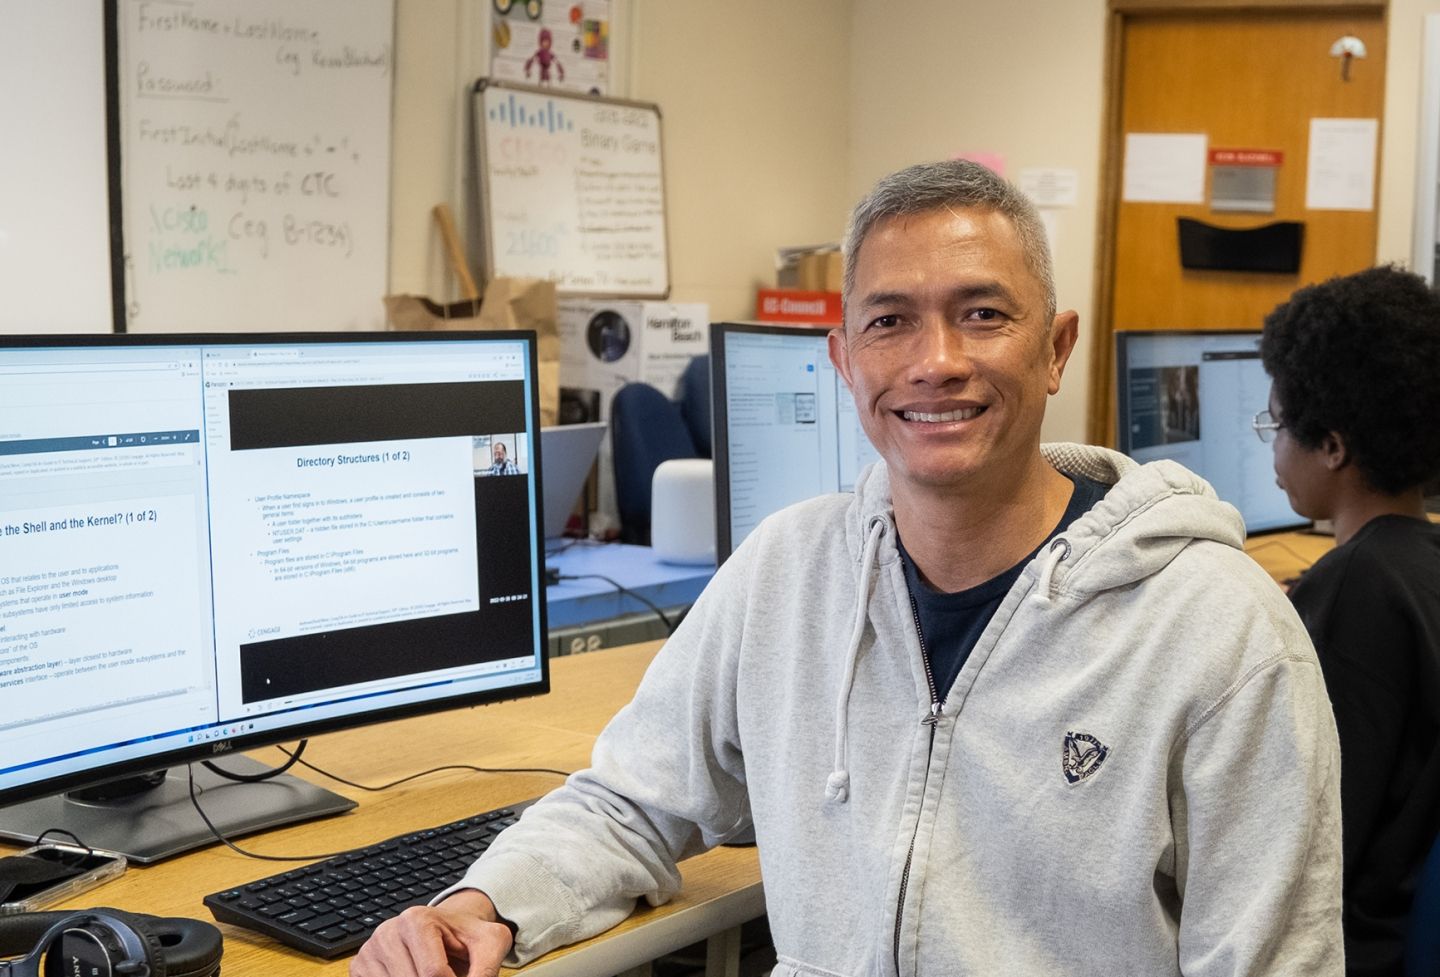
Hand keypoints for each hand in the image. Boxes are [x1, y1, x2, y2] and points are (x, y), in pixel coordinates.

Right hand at [350, 890, 514, 976]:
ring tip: (435, 974)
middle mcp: (387, 931)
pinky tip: (413, 976)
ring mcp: (370, 950)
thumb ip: (486, 970)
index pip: (433, 973)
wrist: (449, 929)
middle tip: (449, 974)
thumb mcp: (490, 943)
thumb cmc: (467, 936)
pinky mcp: (360, 967)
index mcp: (417, 919)